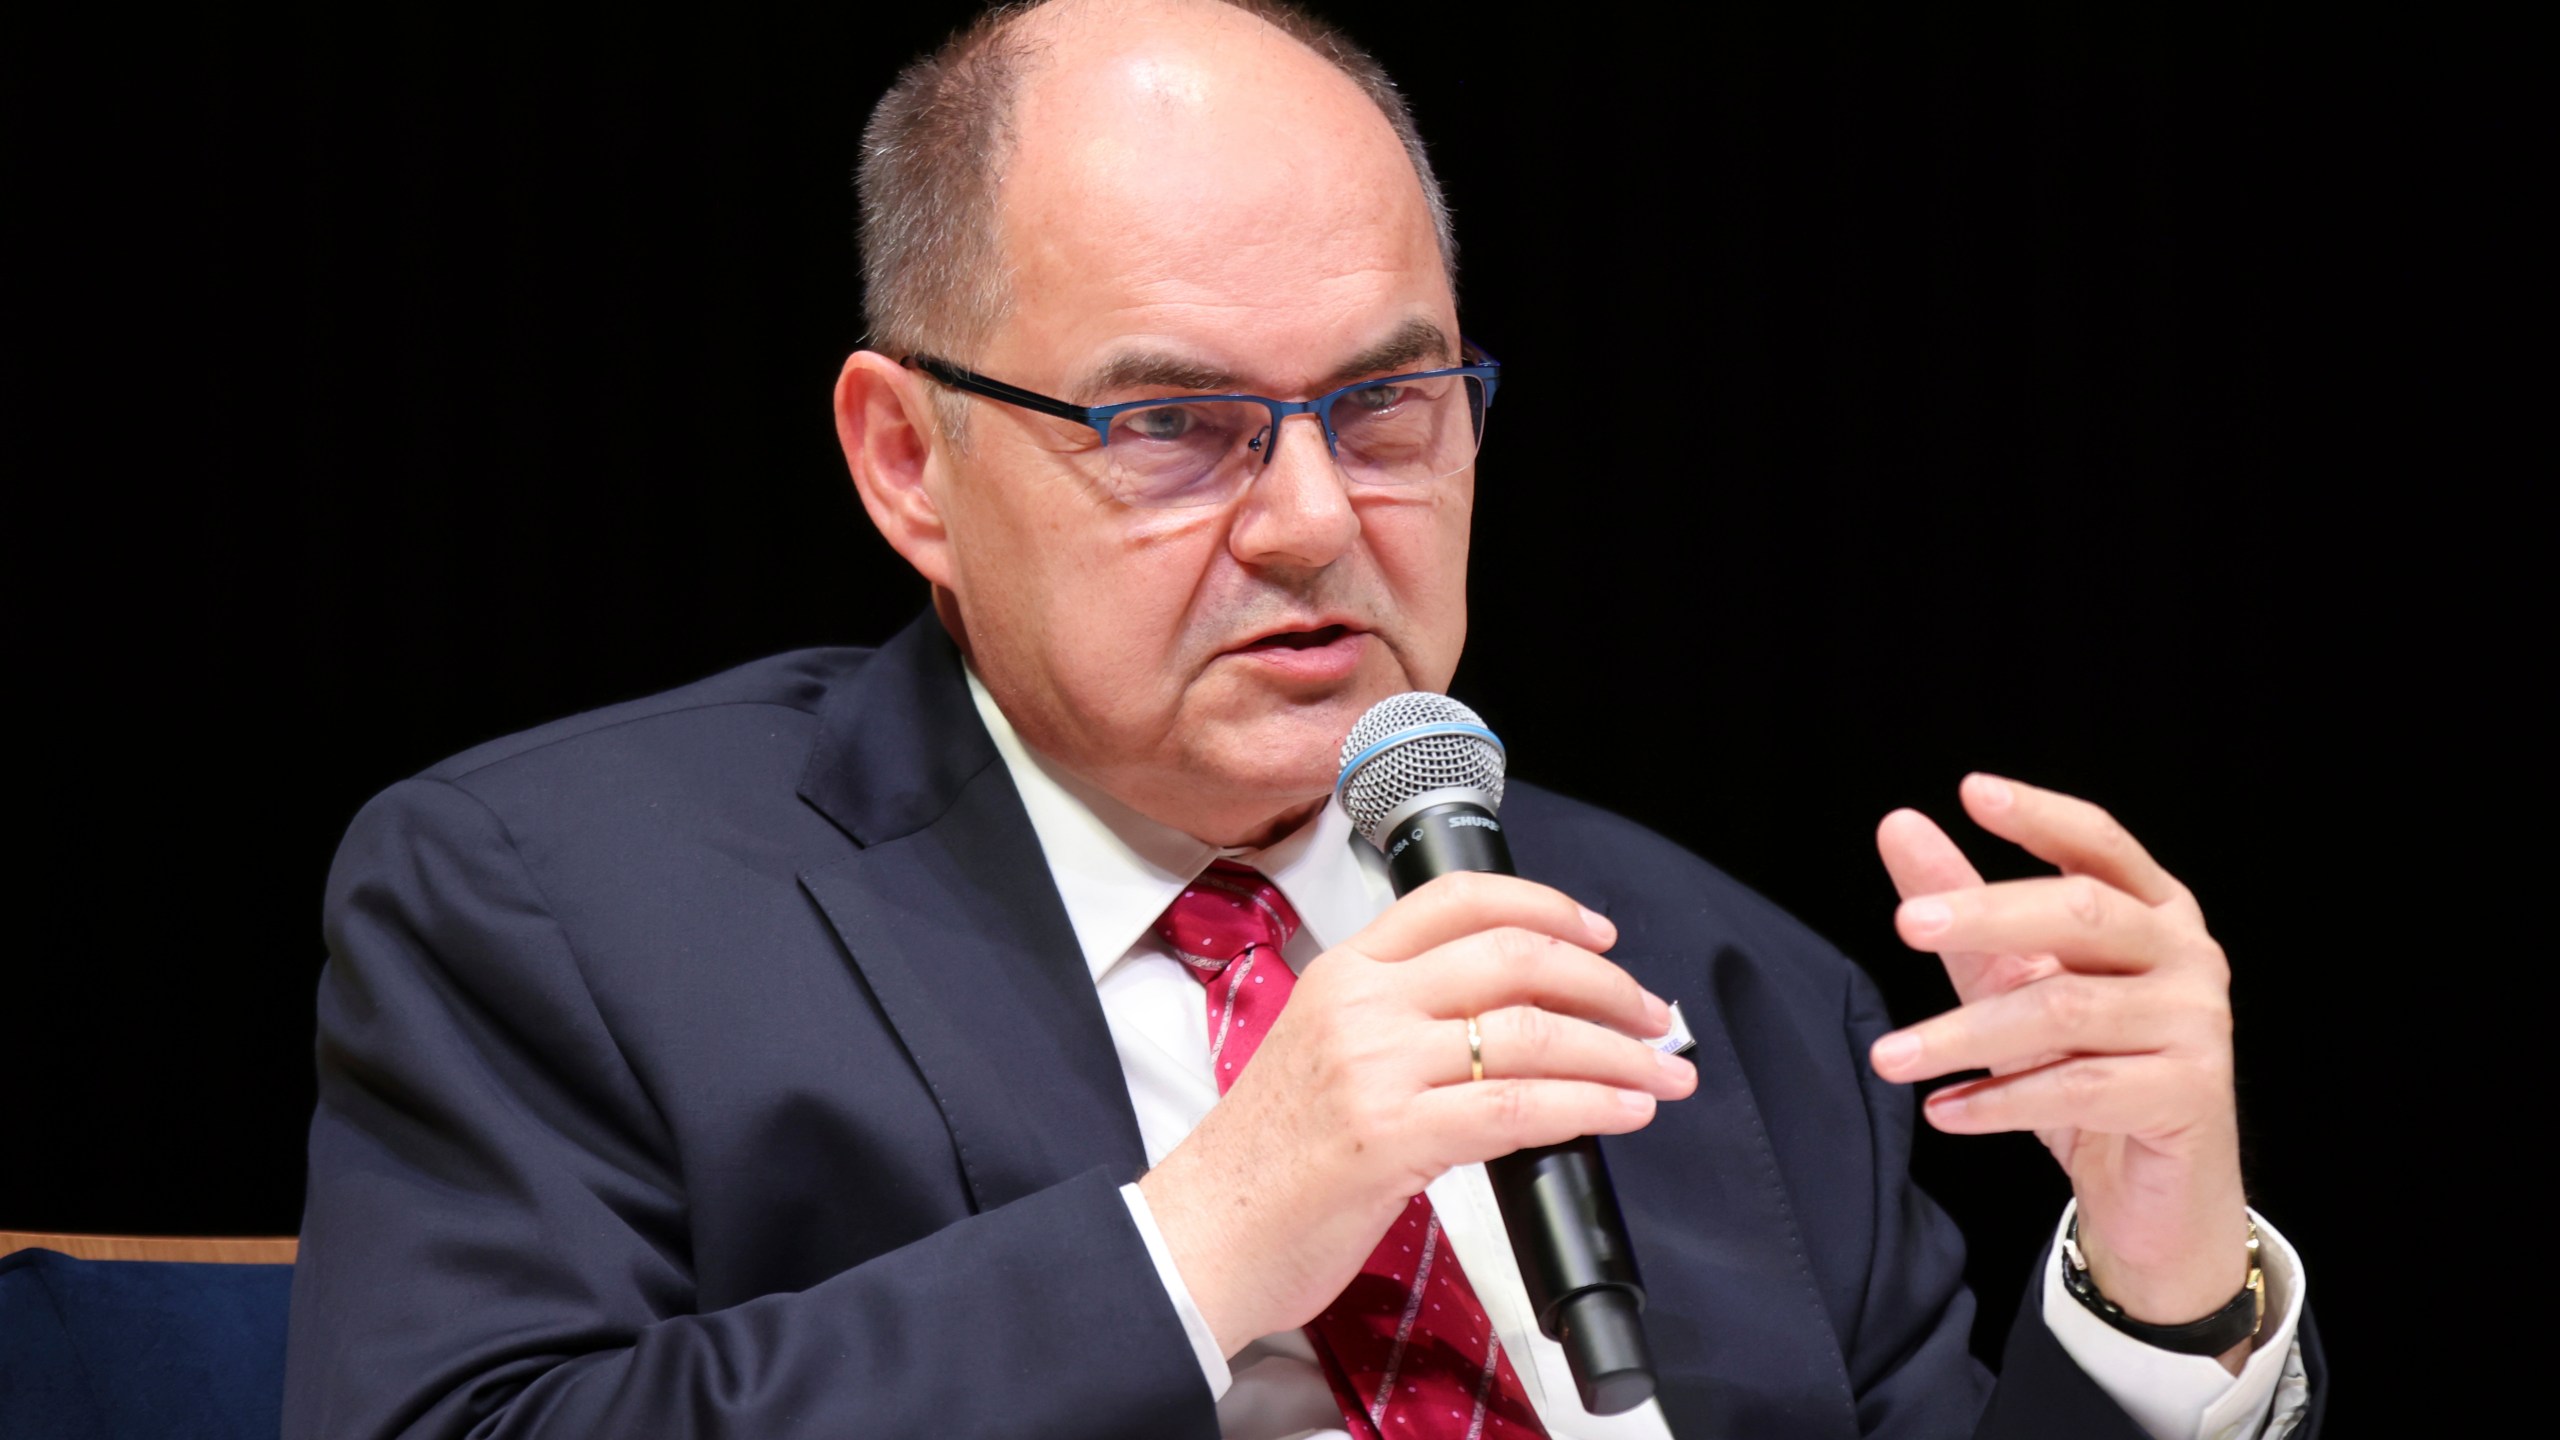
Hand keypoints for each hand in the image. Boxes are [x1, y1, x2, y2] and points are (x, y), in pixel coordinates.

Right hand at [1138, 872, 1695, 1356]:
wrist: (1204, 1236)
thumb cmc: (1268, 1162)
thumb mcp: (1326, 1054)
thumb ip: (1402, 1026)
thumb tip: (1515, 1028)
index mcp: (1345, 972)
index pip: (1458, 898)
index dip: (1547, 906)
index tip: (1600, 934)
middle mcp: (1362, 1004)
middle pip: (1514, 955)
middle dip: (1605, 983)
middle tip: (1652, 1015)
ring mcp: (1375, 1067)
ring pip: (1531, 1030)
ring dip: (1618, 1051)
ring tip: (1661, 1073)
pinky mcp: (1393, 1136)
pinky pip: (1520, 1106)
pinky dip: (1591, 1104)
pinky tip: (1623, 1111)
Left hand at [1866, 775, 2254, 1366]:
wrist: (2151, 1192)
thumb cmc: (2084, 1067)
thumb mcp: (2013, 980)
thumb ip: (1963, 908)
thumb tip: (1898, 825)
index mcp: (2153, 910)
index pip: (2098, 844)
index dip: (2040, 816)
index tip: (1972, 792)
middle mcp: (2186, 954)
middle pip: (2083, 913)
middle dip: (1987, 914)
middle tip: (1906, 924)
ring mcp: (2198, 1023)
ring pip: (2067, 1010)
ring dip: (1964, 1034)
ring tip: (1889, 1057)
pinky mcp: (2192, 1093)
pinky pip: (2082, 1089)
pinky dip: (2002, 1102)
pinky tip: (1944, 1111)